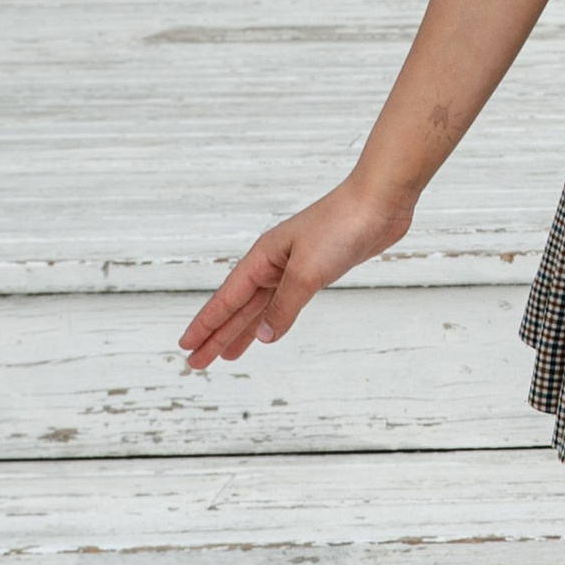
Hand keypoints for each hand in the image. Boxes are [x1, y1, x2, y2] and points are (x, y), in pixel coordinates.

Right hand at [177, 177, 414, 368]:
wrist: (379, 202)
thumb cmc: (340, 226)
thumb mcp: (307, 272)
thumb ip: (284, 306)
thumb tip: (265, 337)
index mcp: (263, 258)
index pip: (226, 299)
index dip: (205, 324)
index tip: (185, 345)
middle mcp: (273, 263)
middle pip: (238, 307)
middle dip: (217, 335)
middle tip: (197, 362)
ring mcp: (294, 267)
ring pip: (261, 307)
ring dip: (243, 331)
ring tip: (225, 355)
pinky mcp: (318, 271)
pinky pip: (285, 302)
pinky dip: (274, 319)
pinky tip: (267, 331)